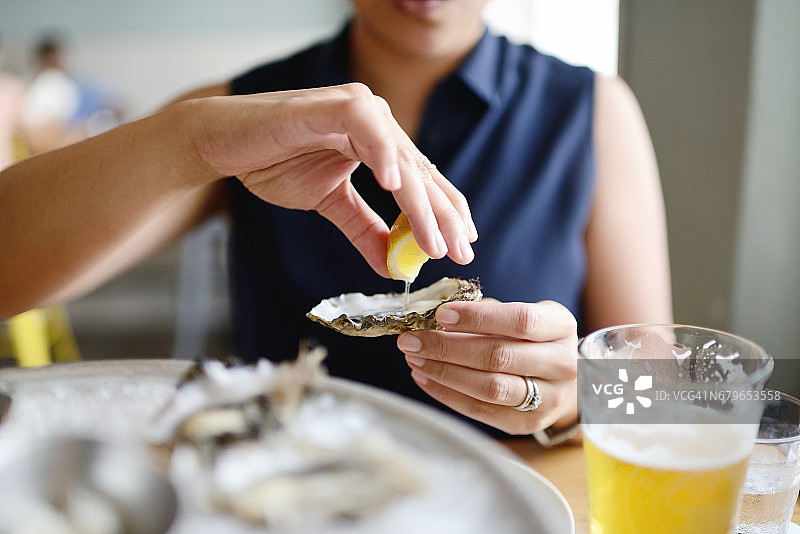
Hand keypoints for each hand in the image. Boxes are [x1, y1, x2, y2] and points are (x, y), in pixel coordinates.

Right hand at [189, 83, 477, 276]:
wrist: (223, 143)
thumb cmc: (273, 162)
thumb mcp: (330, 204)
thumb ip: (364, 230)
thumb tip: (394, 268)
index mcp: (380, 142)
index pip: (423, 181)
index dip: (445, 214)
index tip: (463, 248)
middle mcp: (377, 121)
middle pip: (421, 172)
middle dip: (444, 217)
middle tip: (460, 253)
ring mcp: (356, 108)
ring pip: (401, 157)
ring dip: (420, 201)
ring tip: (435, 240)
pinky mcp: (331, 103)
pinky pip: (366, 127)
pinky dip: (382, 153)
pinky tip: (396, 185)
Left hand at [397, 299, 578, 434]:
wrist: (565, 381)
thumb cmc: (533, 340)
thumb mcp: (524, 314)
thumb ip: (488, 313)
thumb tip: (438, 316)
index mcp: (561, 326)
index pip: (520, 321)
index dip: (478, 318)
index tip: (441, 314)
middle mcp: (562, 364)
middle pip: (499, 356)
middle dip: (448, 347)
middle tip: (412, 339)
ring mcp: (549, 398)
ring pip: (490, 387)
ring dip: (445, 372)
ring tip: (415, 359)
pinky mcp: (529, 423)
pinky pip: (482, 410)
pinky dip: (448, 394)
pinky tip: (425, 378)